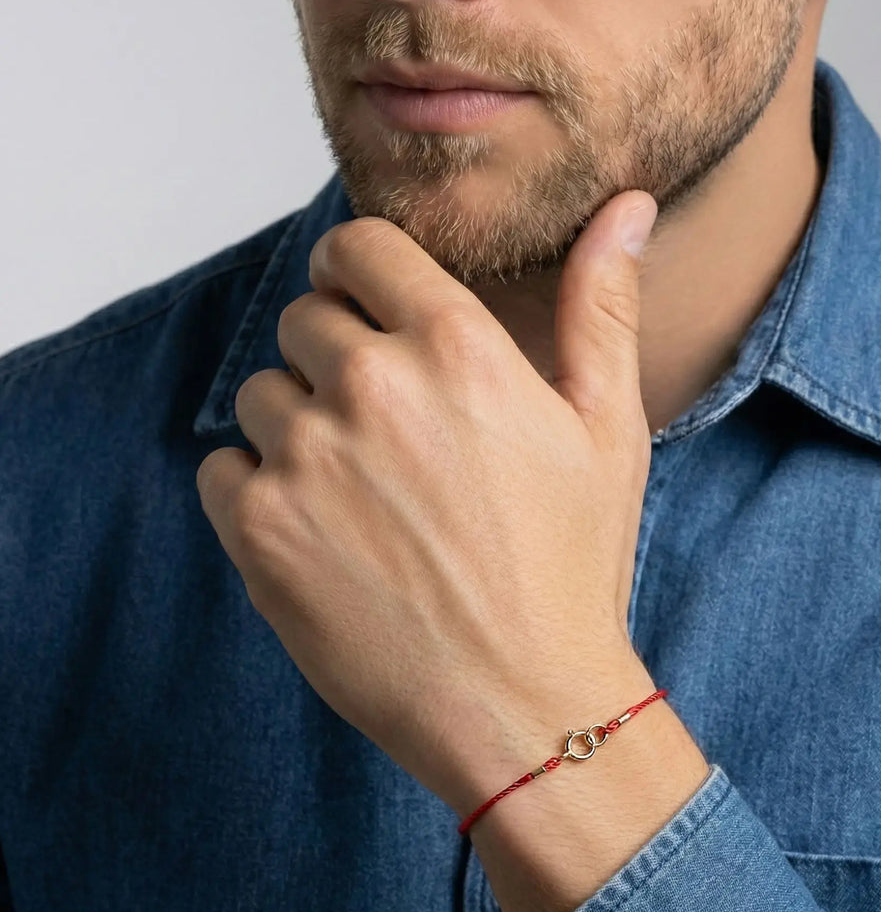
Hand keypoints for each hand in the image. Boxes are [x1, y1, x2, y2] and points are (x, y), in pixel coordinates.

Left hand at [195, 190, 658, 815]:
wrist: (522, 702)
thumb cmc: (573, 566)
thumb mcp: (608, 429)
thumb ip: (602, 307)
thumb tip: (626, 209)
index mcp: (456, 348)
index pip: (357, 247)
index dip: (358, 273)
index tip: (371, 309)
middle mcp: (371, 387)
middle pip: (304, 318)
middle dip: (337, 354)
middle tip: (389, 427)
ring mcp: (306, 460)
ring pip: (263, 395)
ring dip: (301, 427)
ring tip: (366, 493)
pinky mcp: (259, 532)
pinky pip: (223, 468)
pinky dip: (259, 490)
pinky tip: (324, 533)